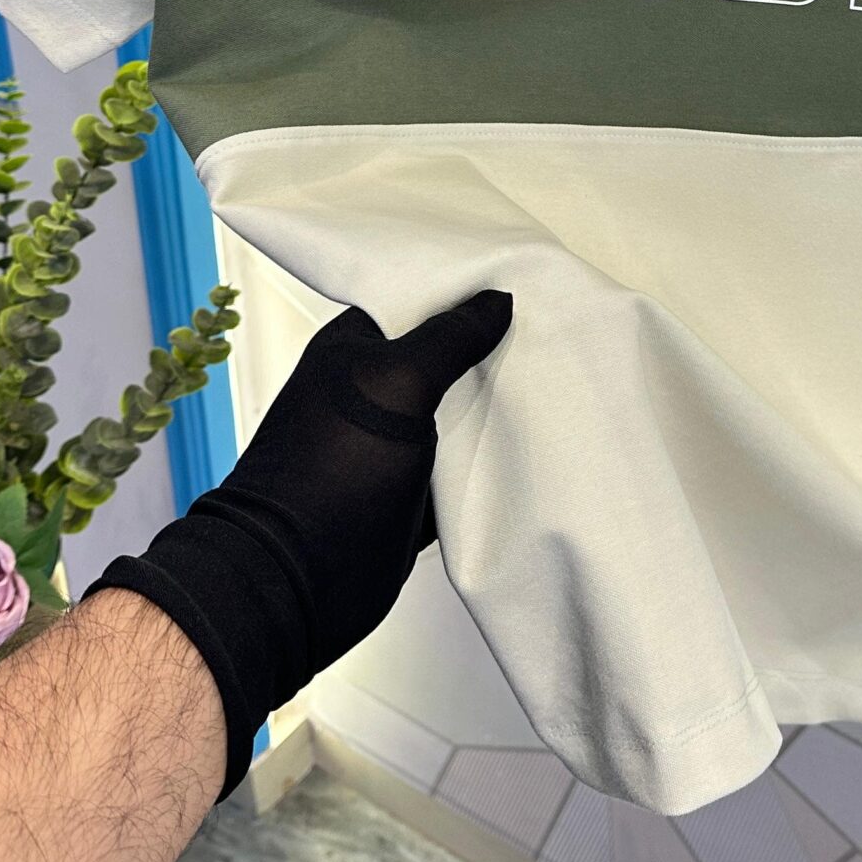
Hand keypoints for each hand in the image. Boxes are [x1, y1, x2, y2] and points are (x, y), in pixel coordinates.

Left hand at [87, 291, 511, 795]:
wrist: (295, 583)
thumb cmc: (332, 470)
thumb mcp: (395, 385)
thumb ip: (447, 340)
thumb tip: (496, 300)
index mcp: (355, 350)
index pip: (418, 300)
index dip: (468, 291)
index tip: (529, 278)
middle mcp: (374, 391)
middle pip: (448, 355)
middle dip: (495, 346)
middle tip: (560, 326)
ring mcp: (394, 445)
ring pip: (462, 411)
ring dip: (502, 405)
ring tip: (566, 377)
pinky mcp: (415, 494)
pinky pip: (465, 466)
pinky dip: (496, 461)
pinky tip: (544, 445)